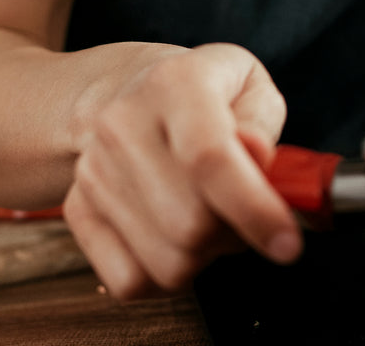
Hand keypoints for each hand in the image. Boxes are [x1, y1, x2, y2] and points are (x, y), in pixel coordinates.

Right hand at [63, 43, 297, 300]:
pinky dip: (166, 274)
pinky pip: (130, 281)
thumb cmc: (205, 91)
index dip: (253, 207)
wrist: (125, 89)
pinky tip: (175, 233)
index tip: (288, 242)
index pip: (209, 157)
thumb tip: (255, 156)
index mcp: (174, 82)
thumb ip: (262, 121)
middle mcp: (123, 124)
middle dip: (236, 233)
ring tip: (211, 215)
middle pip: (191, 224)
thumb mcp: (249, 83)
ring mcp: (93, 170)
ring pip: (166, 262)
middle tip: (246, 210)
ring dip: (205, 256)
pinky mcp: (77, 210)